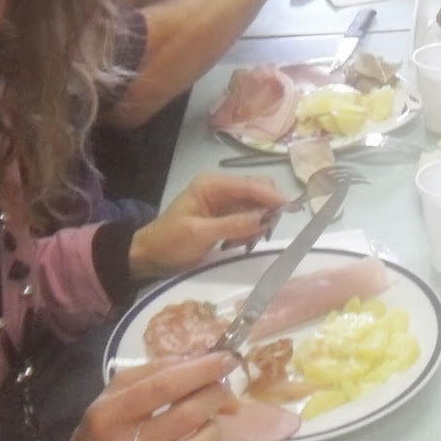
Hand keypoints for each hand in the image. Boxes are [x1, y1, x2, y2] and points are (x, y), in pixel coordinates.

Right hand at [51, 352, 237, 440]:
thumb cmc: (102, 431)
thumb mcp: (115, 393)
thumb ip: (157, 371)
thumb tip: (203, 360)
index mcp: (110, 414)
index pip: (164, 386)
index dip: (201, 370)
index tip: (227, 359)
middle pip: (187, 416)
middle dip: (216, 395)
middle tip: (224, 388)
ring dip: (213, 430)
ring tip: (207, 424)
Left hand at [128, 172, 287, 278]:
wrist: (149, 255)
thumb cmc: (170, 242)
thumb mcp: (200, 234)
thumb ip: (233, 225)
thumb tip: (265, 219)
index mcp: (212, 184)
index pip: (250, 185)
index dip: (272, 196)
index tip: (291, 209)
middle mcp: (221, 187)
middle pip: (258, 191)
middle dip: (266, 210)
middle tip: (264, 233)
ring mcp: (225, 200)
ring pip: (257, 205)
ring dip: (257, 223)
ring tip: (241, 242)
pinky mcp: (226, 214)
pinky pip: (249, 217)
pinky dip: (250, 229)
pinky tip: (238, 242)